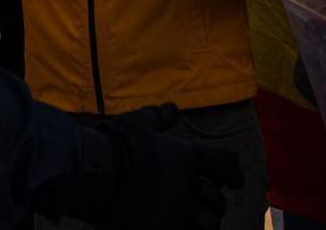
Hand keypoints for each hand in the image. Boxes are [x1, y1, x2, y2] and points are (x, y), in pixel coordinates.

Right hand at [62, 104, 242, 229]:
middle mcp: (186, 188)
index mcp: (185, 157)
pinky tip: (175, 226)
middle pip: (217, 200)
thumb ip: (157, 118)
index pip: (223, 163)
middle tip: (207, 201)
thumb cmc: (112, 142)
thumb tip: (172, 108)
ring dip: (203, 223)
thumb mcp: (136, 124)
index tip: (236, 178)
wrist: (90, 171)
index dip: (232, 170)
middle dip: (213, 201)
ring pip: (209, 225)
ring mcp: (175, 215)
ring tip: (193, 219)